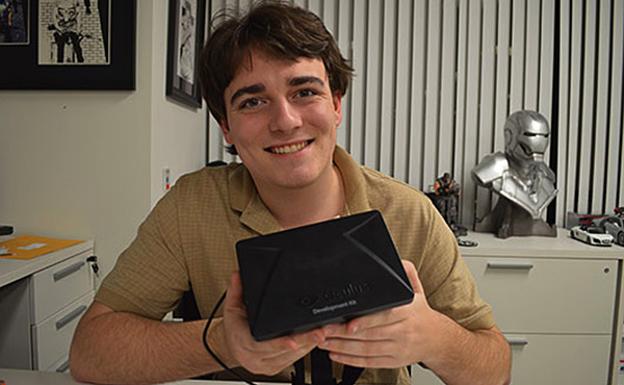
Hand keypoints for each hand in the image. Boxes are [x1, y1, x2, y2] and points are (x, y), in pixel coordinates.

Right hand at [222, 272, 325, 375]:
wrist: (228, 346)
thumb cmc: (233, 328)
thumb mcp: (231, 307)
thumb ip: (236, 290)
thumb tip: (238, 275)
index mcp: (244, 343)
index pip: (263, 346)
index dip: (280, 343)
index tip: (294, 341)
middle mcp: (254, 358)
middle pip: (282, 352)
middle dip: (303, 341)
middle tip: (319, 332)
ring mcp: (265, 365)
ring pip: (290, 358)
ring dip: (307, 346)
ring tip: (321, 334)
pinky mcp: (273, 368)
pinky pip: (292, 361)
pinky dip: (303, 351)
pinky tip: (312, 342)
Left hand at [319, 260, 441, 367]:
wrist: (436, 340)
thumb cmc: (420, 314)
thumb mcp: (417, 290)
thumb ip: (406, 272)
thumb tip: (396, 259)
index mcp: (407, 312)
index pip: (384, 317)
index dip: (365, 321)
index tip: (348, 323)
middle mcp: (402, 332)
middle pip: (369, 335)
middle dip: (343, 334)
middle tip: (323, 330)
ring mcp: (397, 348)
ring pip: (366, 350)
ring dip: (342, 347)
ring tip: (323, 342)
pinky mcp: (392, 361)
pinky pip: (369, 362)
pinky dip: (350, 360)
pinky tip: (335, 354)